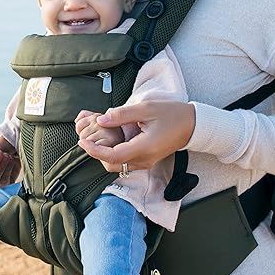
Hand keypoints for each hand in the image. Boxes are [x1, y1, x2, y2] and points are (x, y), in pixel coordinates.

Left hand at [77, 101, 194, 171]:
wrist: (192, 125)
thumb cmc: (172, 114)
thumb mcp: (146, 109)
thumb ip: (122, 115)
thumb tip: (101, 120)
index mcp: (144, 147)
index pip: (113, 156)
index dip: (94, 150)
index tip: (82, 141)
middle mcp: (144, 159)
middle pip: (112, 164)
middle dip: (96, 153)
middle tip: (87, 136)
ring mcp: (145, 162)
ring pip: (117, 165)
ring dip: (104, 154)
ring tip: (97, 137)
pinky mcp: (146, 160)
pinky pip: (124, 162)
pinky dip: (113, 154)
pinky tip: (110, 139)